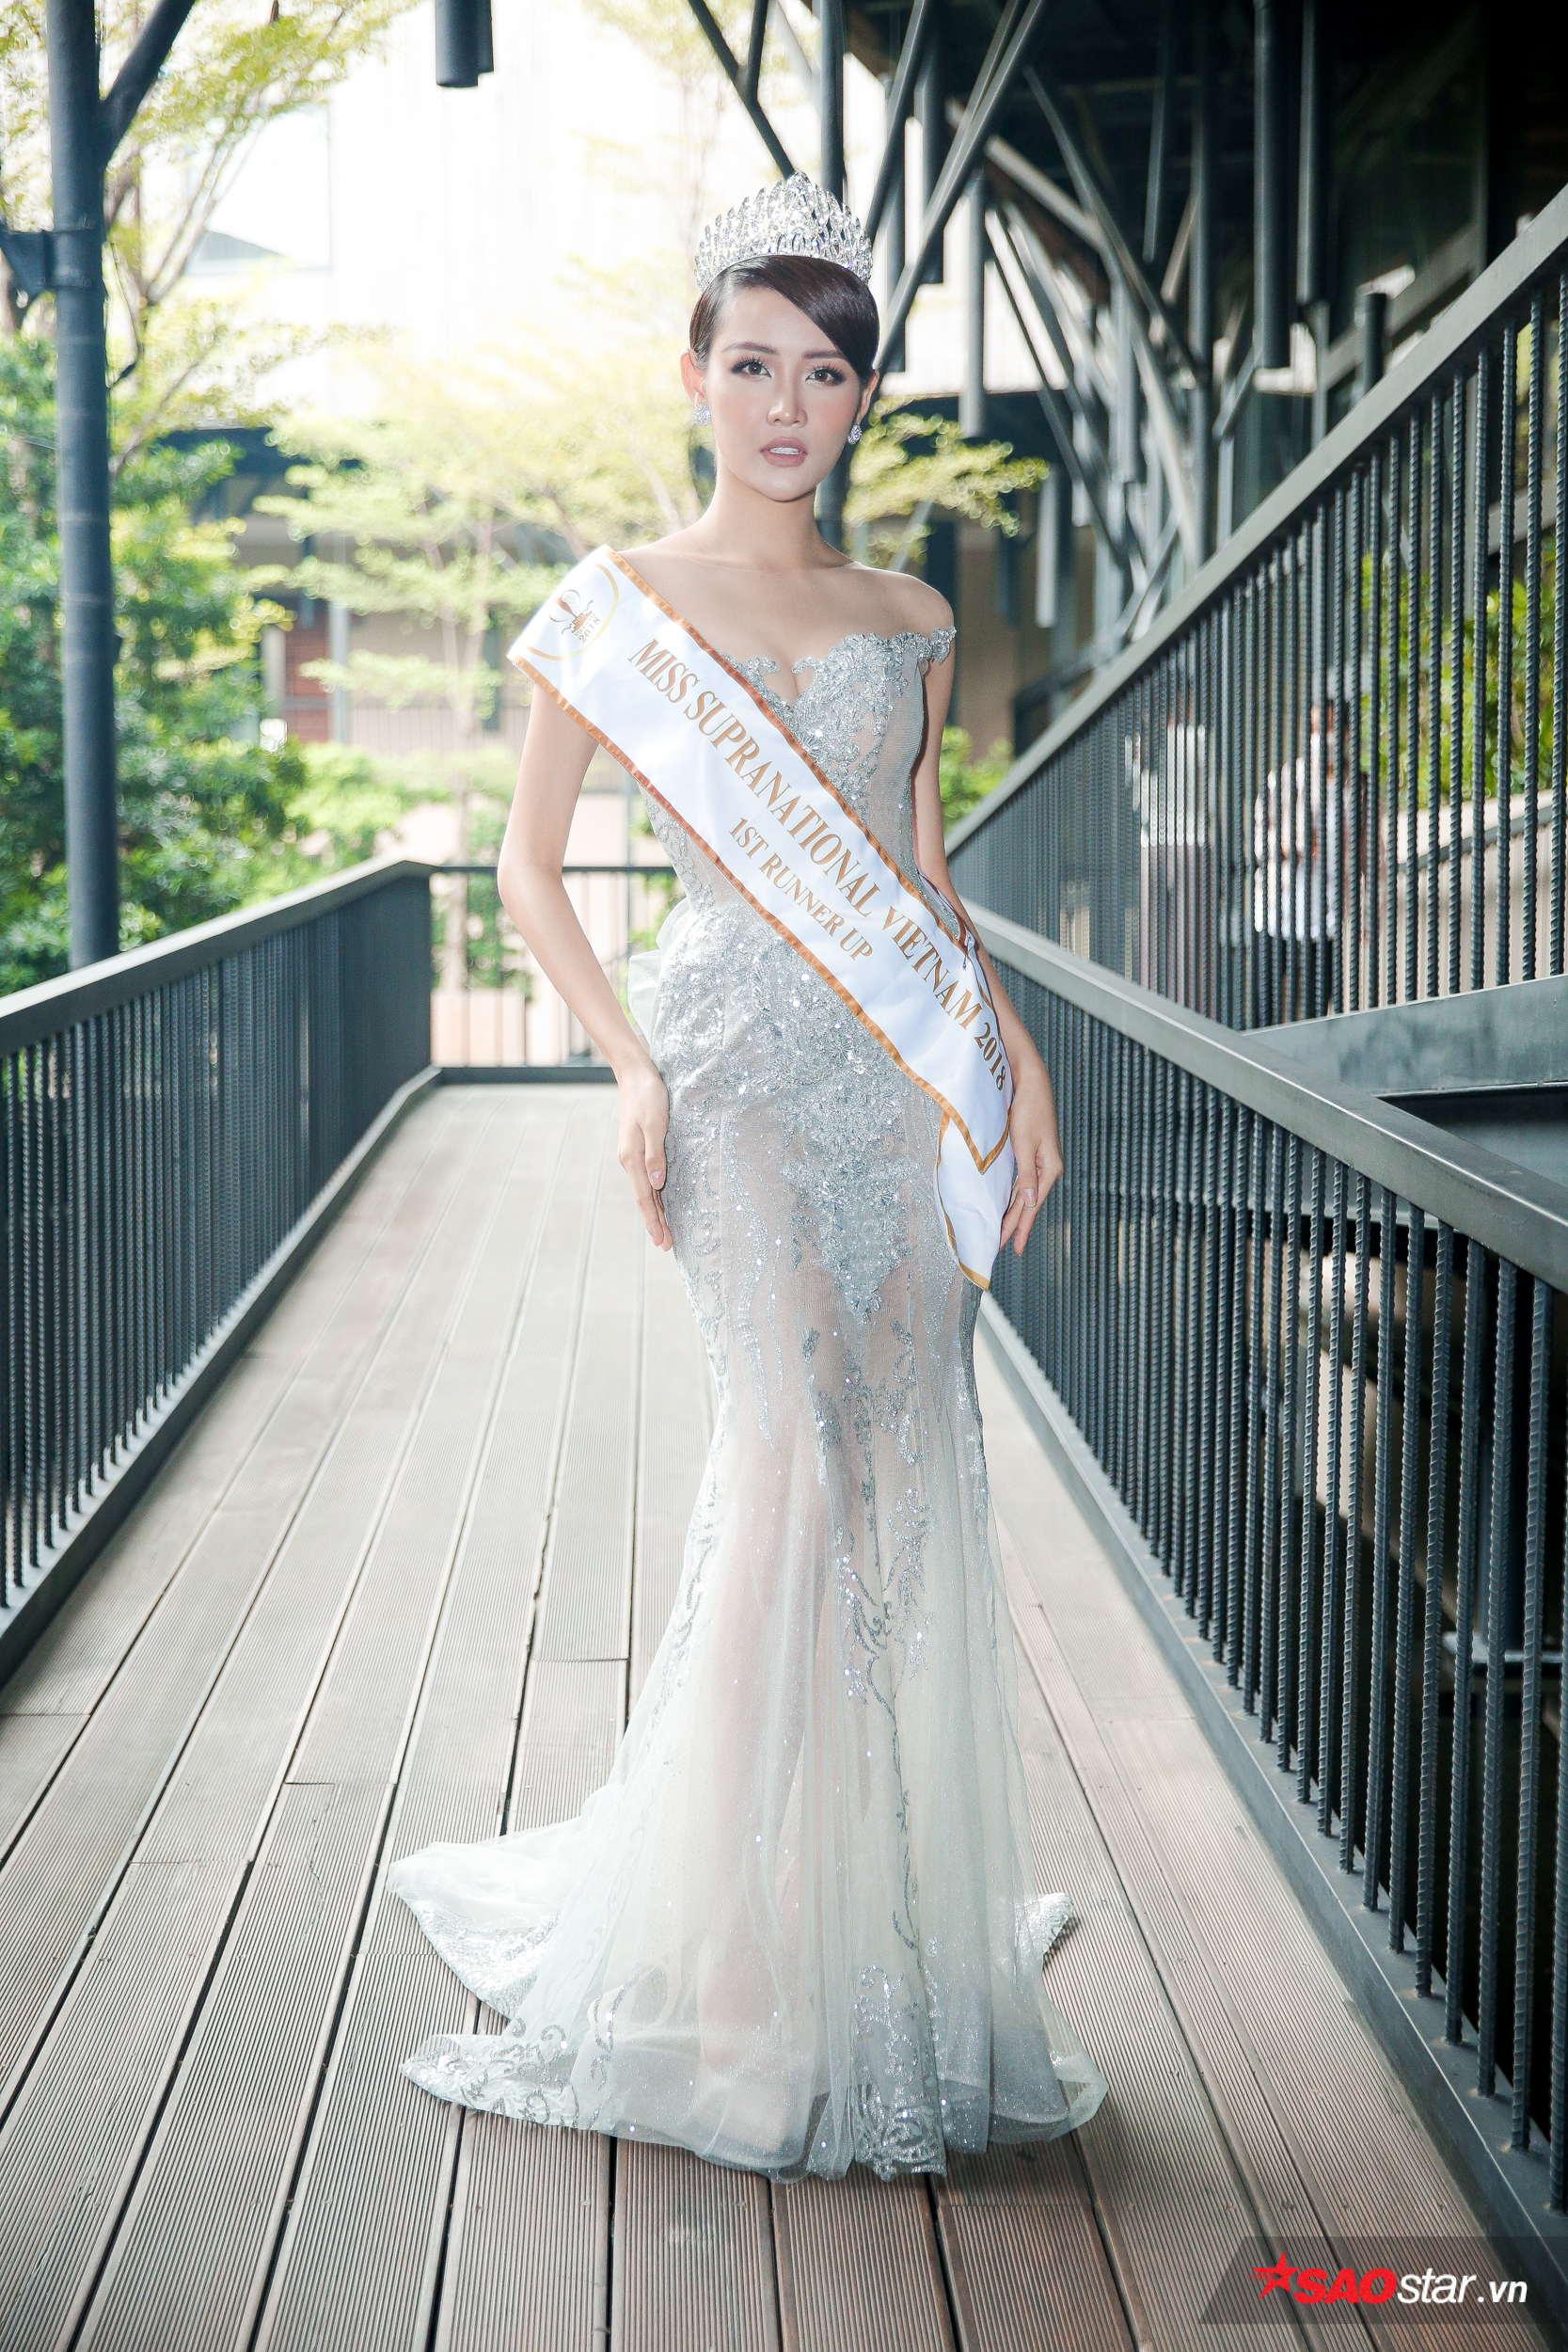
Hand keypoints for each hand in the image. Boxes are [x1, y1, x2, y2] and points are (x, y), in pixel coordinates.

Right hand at [616, 1056, 672, 1249]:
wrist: (636, 1075)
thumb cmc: (649, 1096)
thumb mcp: (656, 1123)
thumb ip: (656, 1154)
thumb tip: (656, 1184)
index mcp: (632, 1157)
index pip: (645, 1197)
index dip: (653, 1220)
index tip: (661, 1241)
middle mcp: (630, 1160)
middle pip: (644, 1199)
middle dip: (655, 1223)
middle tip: (666, 1245)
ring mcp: (634, 1155)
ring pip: (645, 1191)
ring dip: (655, 1212)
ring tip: (664, 1232)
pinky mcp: (640, 1148)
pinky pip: (647, 1179)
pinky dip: (653, 1195)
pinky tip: (659, 1202)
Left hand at [999, 1065, 1062, 1255]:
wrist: (1030, 1081)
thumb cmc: (1027, 1109)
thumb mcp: (1025, 1143)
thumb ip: (1027, 1174)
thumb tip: (1030, 1202)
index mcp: (1049, 1167)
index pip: (1032, 1205)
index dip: (1020, 1227)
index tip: (1012, 1247)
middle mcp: (1047, 1167)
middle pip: (1029, 1203)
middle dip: (1015, 1225)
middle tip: (1003, 1246)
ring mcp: (1040, 1160)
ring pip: (1025, 1194)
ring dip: (1014, 1212)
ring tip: (1005, 1231)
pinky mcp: (1031, 1152)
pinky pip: (1023, 1181)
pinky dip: (1015, 1196)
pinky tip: (1010, 1204)